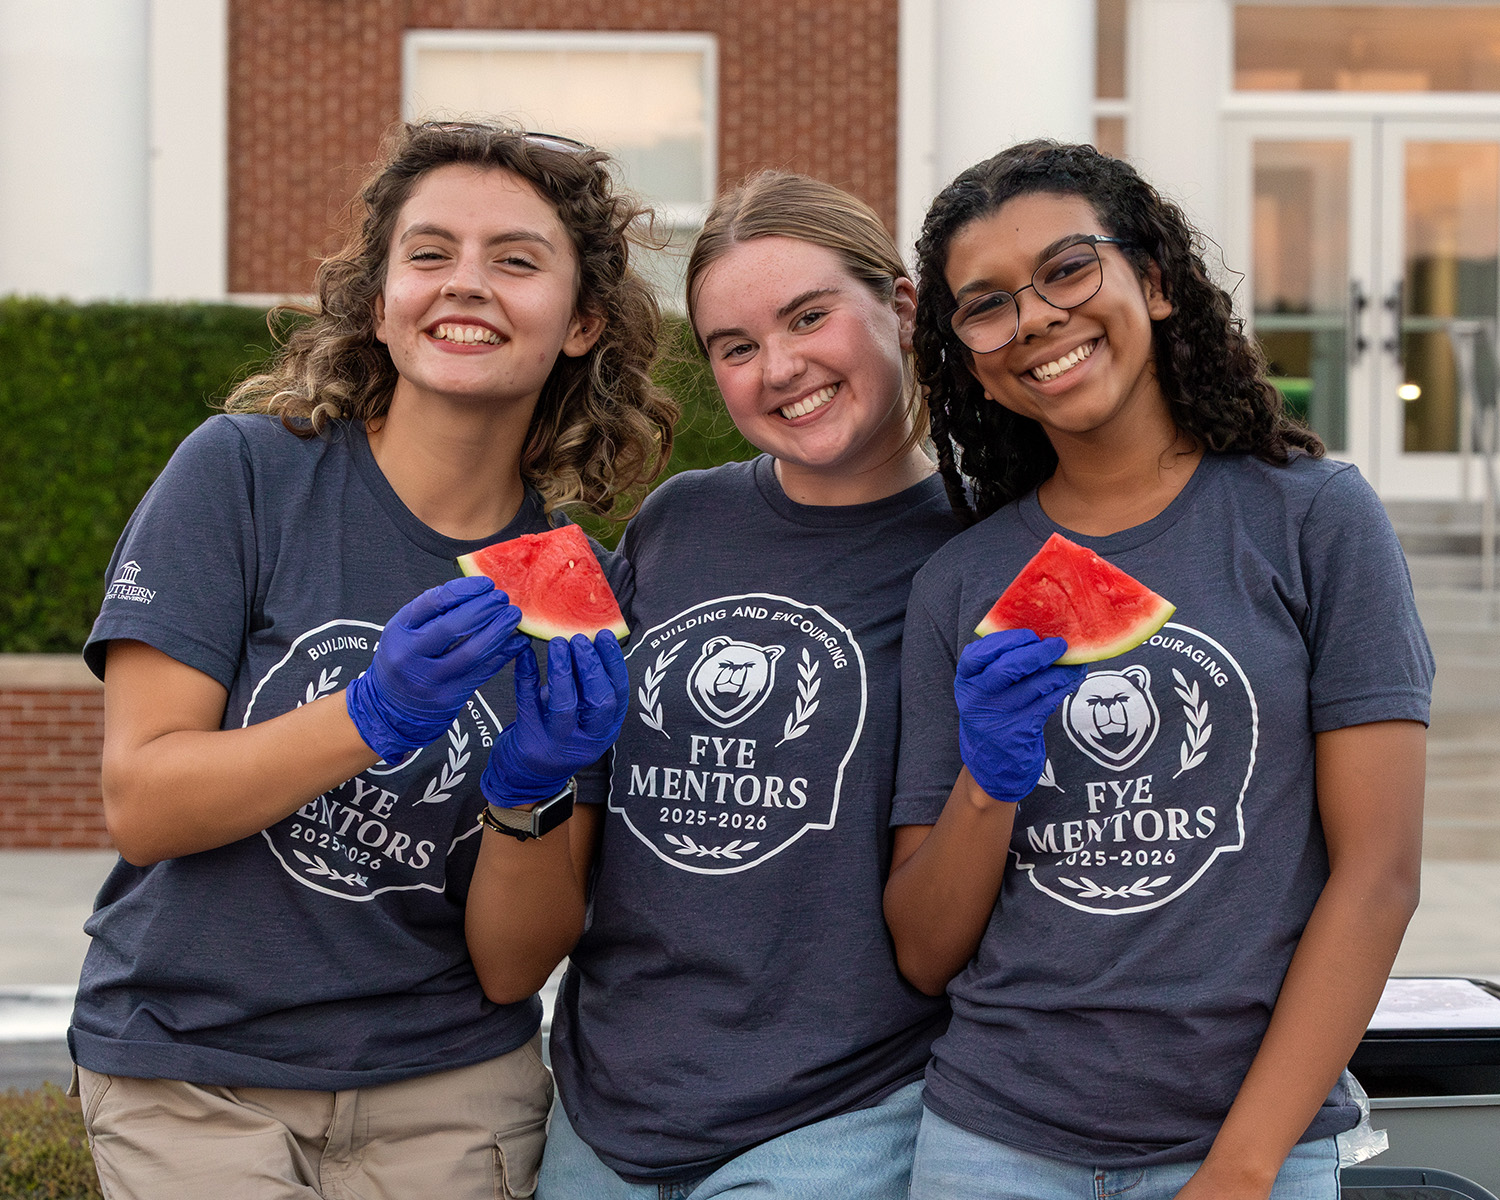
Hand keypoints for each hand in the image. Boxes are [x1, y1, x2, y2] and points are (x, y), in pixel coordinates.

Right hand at [346, 577, 528, 761]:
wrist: (391, 707)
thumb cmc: (404, 659)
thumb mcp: (404, 631)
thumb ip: (433, 611)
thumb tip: (477, 589)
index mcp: (399, 631)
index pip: (433, 602)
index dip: (465, 589)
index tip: (487, 583)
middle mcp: (411, 655)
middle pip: (453, 626)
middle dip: (484, 608)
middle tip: (503, 598)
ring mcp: (430, 679)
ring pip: (472, 652)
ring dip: (499, 631)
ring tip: (514, 616)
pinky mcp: (449, 697)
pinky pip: (483, 673)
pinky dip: (504, 655)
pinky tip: (517, 642)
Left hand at [482, 631, 629, 807]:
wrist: (529, 774)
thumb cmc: (560, 733)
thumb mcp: (585, 717)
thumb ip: (589, 686)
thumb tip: (590, 637)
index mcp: (606, 729)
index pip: (618, 694)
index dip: (613, 663)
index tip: (604, 635)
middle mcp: (587, 739)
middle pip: (597, 701)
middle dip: (590, 666)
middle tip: (579, 638)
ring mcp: (558, 742)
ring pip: (564, 704)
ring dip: (563, 670)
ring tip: (558, 643)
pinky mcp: (530, 740)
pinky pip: (528, 704)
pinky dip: (527, 676)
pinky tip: (525, 654)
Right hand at [955, 629, 1086, 802]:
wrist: (992, 762)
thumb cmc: (992, 713)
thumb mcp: (983, 689)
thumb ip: (999, 663)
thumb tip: (1039, 633)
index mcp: (966, 681)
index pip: (978, 653)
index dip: (1006, 640)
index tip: (1030, 634)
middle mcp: (977, 699)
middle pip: (1008, 668)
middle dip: (1038, 653)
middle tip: (1059, 645)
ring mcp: (998, 717)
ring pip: (1036, 685)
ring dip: (1060, 671)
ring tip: (1074, 662)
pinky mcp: (1019, 731)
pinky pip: (1047, 703)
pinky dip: (1063, 687)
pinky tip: (1072, 680)